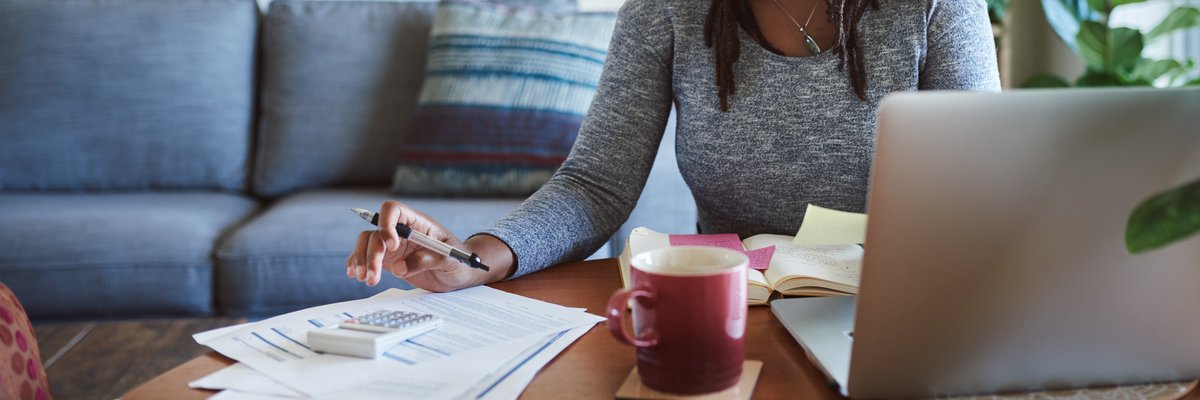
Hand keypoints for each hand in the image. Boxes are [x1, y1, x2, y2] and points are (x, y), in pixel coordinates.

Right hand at [347, 201, 492, 291]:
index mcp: (417, 223)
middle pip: (376, 232)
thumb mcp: (451, 260)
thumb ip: (428, 260)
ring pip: (367, 243)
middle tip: (373, 275)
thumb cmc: (459, 261)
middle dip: (371, 253)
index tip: (392, 245)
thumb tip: (400, 267)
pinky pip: (366, 256)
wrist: (458, 275)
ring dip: (361, 260)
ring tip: (366, 279)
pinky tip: (355, 274)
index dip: (386, 223)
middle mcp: (401, 231)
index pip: (393, 210)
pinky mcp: (388, 260)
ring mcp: (393, 245)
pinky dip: (357, 263)